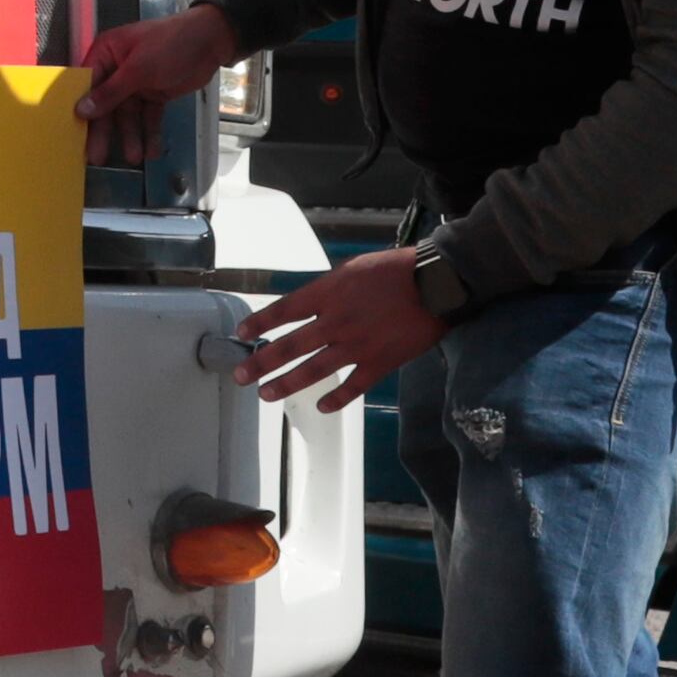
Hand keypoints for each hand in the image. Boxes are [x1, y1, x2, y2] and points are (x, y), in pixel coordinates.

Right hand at [75, 4, 242, 165]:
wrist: (211, 41)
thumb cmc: (170, 45)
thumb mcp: (138, 68)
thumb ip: (110, 92)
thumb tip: (80, 110)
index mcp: (106, 54)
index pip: (86, 85)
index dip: (80, 109)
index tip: (73, 134)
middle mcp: (116, 70)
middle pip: (106, 105)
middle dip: (105, 130)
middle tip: (98, 158)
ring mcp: (136, 84)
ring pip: (127, 115)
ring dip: (131, 135)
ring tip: (135, 157)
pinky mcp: (154, 94)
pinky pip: (148, 116)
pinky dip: (150, 132)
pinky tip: (152, 151)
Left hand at [237, 245, 447, 411]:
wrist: (435, 283)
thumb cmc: (395, 270)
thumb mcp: (351, 269)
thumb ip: (326, 290)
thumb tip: (306, 304)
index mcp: (328, 293)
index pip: (283, 310)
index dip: (259, 323)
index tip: (241, 332)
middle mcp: (336, 321)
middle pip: (290, 345)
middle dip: (261, 362)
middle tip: (241, 375)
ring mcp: (357, 345)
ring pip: (314, 370)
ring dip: (287, 384)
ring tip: (266, 394)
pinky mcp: (380, 362)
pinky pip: (353, 387)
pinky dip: (335, 399)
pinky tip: (321, 407)